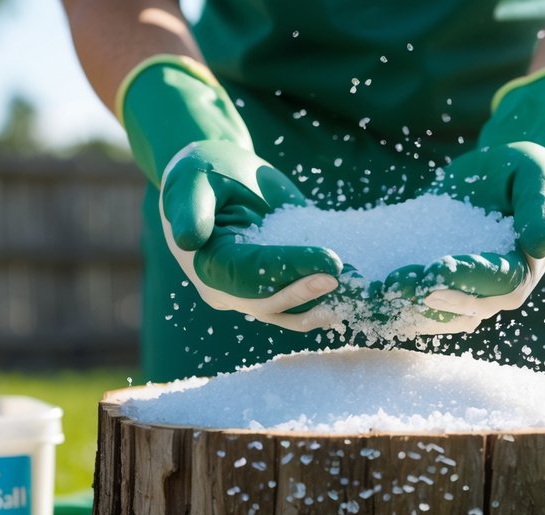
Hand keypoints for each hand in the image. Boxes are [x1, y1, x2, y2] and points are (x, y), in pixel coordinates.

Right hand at [120, 56, 342, 330]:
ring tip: (357, 297)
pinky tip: (356, 294)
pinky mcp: (276, 287)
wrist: (219, 175)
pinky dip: (327, 300)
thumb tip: (187, 240)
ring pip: (288, 312)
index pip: (250, 275)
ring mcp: (253, 294)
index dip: (289, 270)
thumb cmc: (203, 171)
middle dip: (309, 292)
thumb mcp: (192, 180)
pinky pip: (301, 302)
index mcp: (207, 265)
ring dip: (321, 306)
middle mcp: (228, 290)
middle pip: (270, 302)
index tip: (330, 260)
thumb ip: (188, 208)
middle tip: (346, 278)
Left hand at [387, 67, 544, 333]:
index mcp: (522, 269)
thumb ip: (540, 209)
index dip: (467, 278)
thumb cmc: (524, 172)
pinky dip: (389, 303)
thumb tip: (542, 244)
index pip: (497, 282)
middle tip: (392, 285)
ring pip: (434, 314)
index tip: (436, 270)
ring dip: (401, 306)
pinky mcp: (438, 288)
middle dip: (425, 297)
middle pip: (461, 306)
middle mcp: (495, 293)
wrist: (501, 177)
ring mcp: (465, 295)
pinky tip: (360, 293)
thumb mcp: (536, 179)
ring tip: (370, 293)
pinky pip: (414, 304)